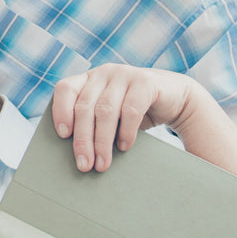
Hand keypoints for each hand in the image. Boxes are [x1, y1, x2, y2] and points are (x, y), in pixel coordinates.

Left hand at [51, 64, 194, 171]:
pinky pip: (130, 109)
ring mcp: (125, 74)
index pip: (65, 89)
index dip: (61, 110)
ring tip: (102, 164)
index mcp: (89, 78)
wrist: (175, 99)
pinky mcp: (146, 82)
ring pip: (105, 110)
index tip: (62, 135)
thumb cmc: (135, 112)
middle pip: (85, 107)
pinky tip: (124, 147)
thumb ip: (92, 123)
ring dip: (102, 141)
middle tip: (84, 165)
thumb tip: (76, 156)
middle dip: (83, 139)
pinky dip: (125, 132)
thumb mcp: (110, 115)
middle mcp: (104, 73)